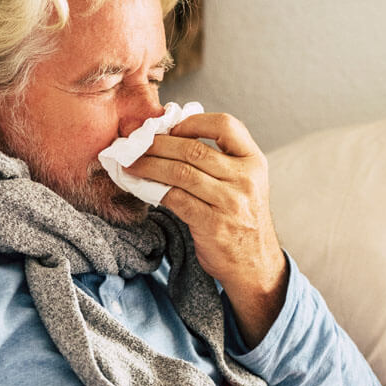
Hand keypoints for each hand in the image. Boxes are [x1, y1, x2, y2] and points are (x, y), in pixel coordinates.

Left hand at [125, 112, 287, 344]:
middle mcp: (246, 179)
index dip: (193, 121)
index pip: (226, 125)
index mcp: (254, 161)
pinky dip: (152, 189)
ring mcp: (231, 202)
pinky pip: (175, 198)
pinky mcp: (213, 224)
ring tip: (130, 162)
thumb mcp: (244, 183)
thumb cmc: (241, 219)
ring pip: (180, 172)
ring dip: (148, 164)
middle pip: (193, 148)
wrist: (255, 264)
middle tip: (134, 142)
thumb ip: (219, 160)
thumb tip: (170, 135)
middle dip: (158, 143)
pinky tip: (139, 185)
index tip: (169, 126)